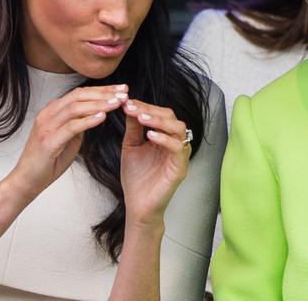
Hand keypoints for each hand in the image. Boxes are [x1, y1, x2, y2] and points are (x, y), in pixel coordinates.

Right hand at [3, 84, 127, 199]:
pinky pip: (71, 127)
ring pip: (75, 108)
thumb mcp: (68, 137)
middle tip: (124, 93)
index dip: (102, 89)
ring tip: (117, 103)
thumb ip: (79, 123)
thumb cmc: (49, 160)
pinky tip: (103, 117)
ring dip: (99, 104)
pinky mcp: (48, 142)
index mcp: (52, 110)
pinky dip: (88, 121)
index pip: (80, 93)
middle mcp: (48, 114)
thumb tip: (97, 113)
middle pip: (79, 96)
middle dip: (104, 93)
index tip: (122, 89)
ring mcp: (46, 127)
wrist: (27, 181)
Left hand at [120, 97, 191, 226]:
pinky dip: (165, 139)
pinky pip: (179, 148)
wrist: (138, 205)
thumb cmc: (136, 178)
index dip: (144, 106)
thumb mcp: (131, 147)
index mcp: (164, 137)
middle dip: (151, 110)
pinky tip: (150, 136)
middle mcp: (175, 143)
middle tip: (132, 107)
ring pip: (179, 128)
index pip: (160, 114)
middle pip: (171, 117)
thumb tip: (128, 106)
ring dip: (159, 121)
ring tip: (141, 118)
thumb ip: (133, 128)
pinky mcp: (181, 167)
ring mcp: (180, 155)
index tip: (126, 102)